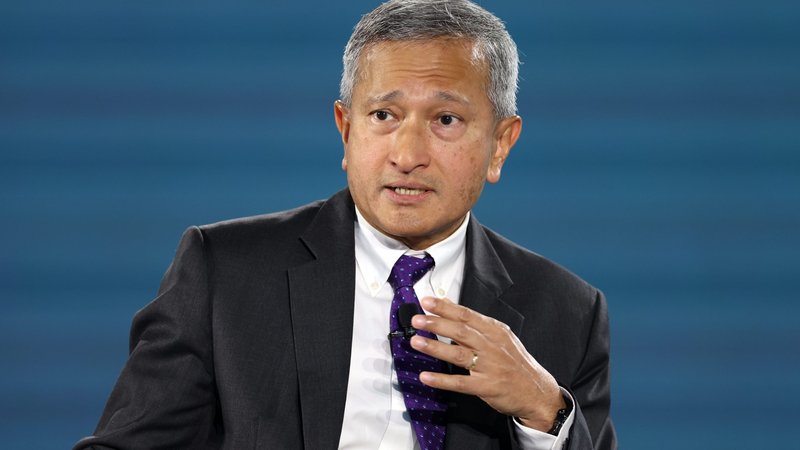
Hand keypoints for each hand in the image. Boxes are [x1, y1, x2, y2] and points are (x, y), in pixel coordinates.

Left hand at [410, 296, 565, 431]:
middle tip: (417, 319)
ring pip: (459, 354)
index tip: (427, 302)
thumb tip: (447, 303)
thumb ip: (472, 322)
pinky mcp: (487, 387)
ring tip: (416, 342)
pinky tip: (426, 376)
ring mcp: (490, 367)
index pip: (467, 315)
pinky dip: (442, 380)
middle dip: (437, 324)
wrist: (537, 391)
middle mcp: (492, 346)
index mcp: (495, 331)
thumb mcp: (499, 337)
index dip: (445, 308)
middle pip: (461, 331)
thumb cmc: (515, 362)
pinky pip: (461, 382)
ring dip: (436, 347)